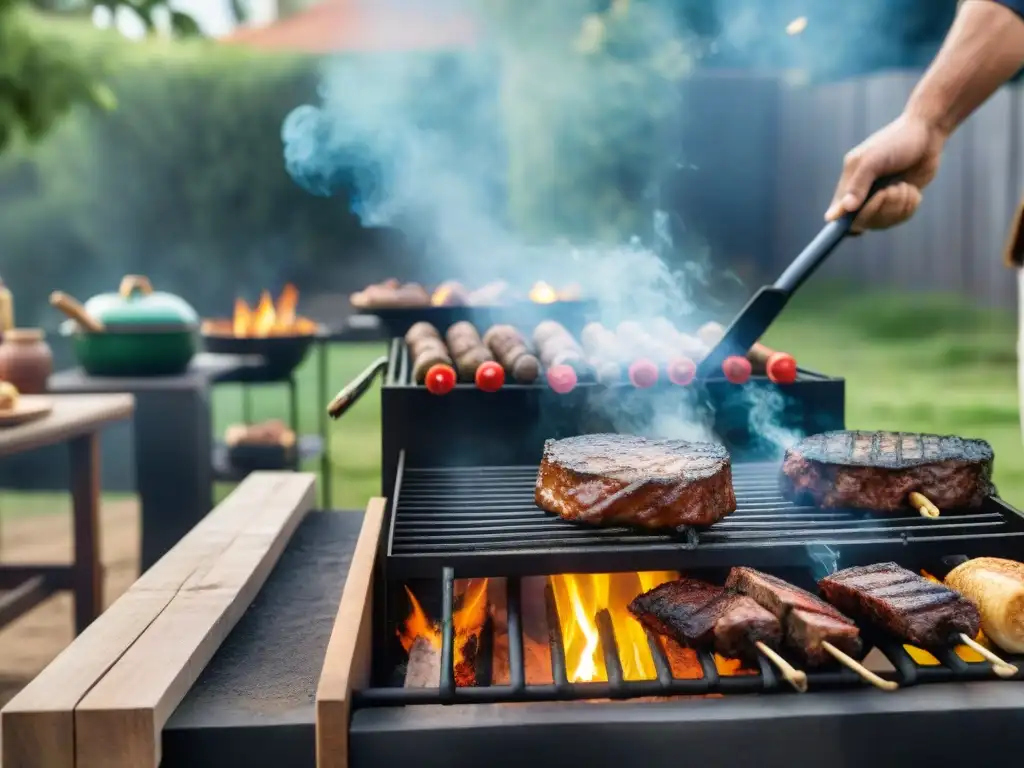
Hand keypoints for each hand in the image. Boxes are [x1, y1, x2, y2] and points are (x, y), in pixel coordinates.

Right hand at [824, 113, 946, 232]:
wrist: (928, 133)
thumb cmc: (897, 141)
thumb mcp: (874, 160)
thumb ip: (858, 185)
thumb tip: (843, 209)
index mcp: (849, 181)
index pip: (837, 214)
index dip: (846, 221)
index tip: (862, 215)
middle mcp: (862, 193)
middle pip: (863, 222)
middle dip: (882, 208)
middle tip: (893, 189)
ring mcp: (881, 198)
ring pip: (883, 222)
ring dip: (898, 206)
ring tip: (904, 186)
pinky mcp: (899, 201)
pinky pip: (899, 218)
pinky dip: (909, 206)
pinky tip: (912, 190)